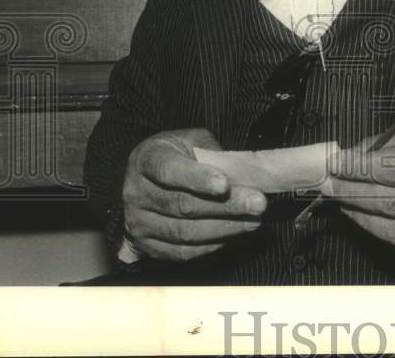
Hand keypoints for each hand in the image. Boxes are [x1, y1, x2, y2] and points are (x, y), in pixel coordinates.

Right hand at [121, 128, 267, 261]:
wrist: (145, 182)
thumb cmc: (177, 156)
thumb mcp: (192, 142)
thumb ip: (212, 155)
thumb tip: (243, 175)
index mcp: (146, 159)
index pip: (169, 170)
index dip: (197, 178)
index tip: (224, 185)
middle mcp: (136, 193)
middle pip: (182, 205)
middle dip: (226, 206)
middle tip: (258, 204)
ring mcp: (138, 223)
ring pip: (185, 232)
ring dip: (225, 228)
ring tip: (254, 221)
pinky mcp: (147, 246)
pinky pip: (182, 252)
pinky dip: (211, 244)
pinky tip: (233, 234)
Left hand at [329, 128, 394, 268]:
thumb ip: (391, 144)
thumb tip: (351, 156)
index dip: (360, 168)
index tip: (335, 165)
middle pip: (393, 202)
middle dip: (354, 193)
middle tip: (329, 186)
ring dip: (363, 220)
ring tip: (345, 206)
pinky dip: (386, 242)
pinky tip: (373, 225)